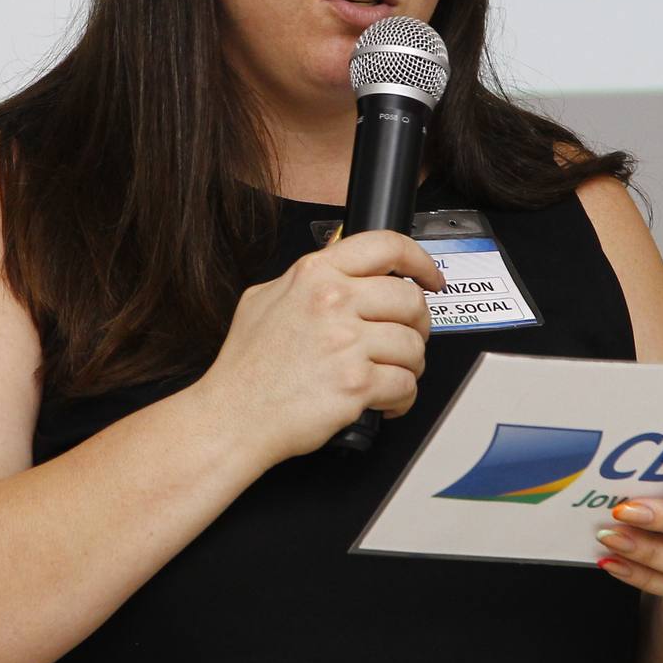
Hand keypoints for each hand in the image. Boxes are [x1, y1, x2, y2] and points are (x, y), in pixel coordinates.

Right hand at [193, 230, 439, 465]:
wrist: (233, 416)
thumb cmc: (246, 367)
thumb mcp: (265, 299)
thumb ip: (307, 279)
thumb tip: (340, 268)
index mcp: (315, 275)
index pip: (386, 247)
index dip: (420, 261)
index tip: (430, 277)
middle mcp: (333, 302)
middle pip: (410, 300)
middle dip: (418, 324)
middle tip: (408, 337)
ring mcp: (346, 343)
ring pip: (413, 346)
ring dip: (410, 365)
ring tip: (388, 374)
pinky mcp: (356, 384)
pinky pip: (405, 385)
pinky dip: (402, 398)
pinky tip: (384, 400)